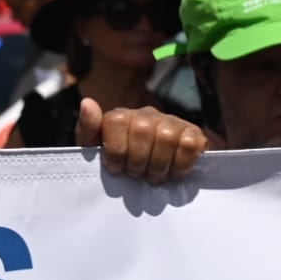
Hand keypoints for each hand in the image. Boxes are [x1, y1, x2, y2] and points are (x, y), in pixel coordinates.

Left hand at [75, 98, 207, 182]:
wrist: (150, 173)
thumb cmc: (119, 163)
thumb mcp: (95, 150)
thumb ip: (87, 129)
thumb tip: (87, 103)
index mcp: (121, 116)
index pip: (116, 121)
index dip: (115, 151)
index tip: (116, 169)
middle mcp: (147, 114)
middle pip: (142, 130)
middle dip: (137, 161)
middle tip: (137, 174)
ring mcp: (172, 122)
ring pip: (166, 137)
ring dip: (158, 165)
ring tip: (153, 176)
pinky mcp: (193, 133)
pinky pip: (189, 144)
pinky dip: (180, 164)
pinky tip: (173, 173)